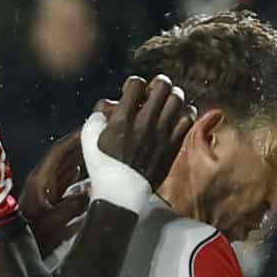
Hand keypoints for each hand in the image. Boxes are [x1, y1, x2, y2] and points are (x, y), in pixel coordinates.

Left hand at [21, 130, 88, 256]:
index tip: (90, 127)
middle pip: (63, 158)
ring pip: (65, 170)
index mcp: (41, 181)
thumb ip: (73, 206)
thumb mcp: (54, 222)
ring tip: (97, 150)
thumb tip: (92, 192)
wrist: (14, 254)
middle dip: (80, 145)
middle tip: (98, 135)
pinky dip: (77, 177)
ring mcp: (45, 193)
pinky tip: (85, 176)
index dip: (74, 139)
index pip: (58, 152)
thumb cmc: (30, 237)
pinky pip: (66, 184)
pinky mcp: (48, 203)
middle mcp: (42, 183)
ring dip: (80, 159)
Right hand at [95, 75, 195, 189]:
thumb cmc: (102, 166)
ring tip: (167, 102)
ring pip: (177, 100)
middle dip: (158, 83)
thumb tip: (110, 104)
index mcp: (122, 119)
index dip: (134, 83)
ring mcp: (161, 135)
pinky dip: (186, 113)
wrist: (121, 193)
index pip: (136, 83)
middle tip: (154, 92)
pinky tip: (179, 115)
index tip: (132, 92)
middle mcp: (144, 123)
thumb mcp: (89, 137)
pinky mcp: (172, 146)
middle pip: (162, 86)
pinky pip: (188, 120)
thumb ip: (98, 115)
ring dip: (173, 95)